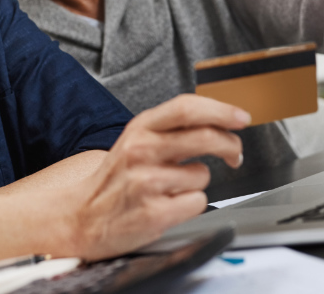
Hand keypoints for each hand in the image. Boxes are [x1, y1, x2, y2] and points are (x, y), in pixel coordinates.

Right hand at [65, 94, 248, 259]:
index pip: (186, 108)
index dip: (220, 110)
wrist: (82, 216)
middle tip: (235, 153)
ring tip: (173, 189)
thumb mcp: (138, 141)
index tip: (241, 117)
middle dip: (230, 145)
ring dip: (197, 183)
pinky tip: (168, 205)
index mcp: (140, 128)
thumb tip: (218, 121)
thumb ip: (173, 129)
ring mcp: (146, 182)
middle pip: (204, 137)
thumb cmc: (117, 178)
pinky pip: (197, 202)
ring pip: (202, 175)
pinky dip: (189, 205)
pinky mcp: (153, 212)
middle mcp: (141, 150)